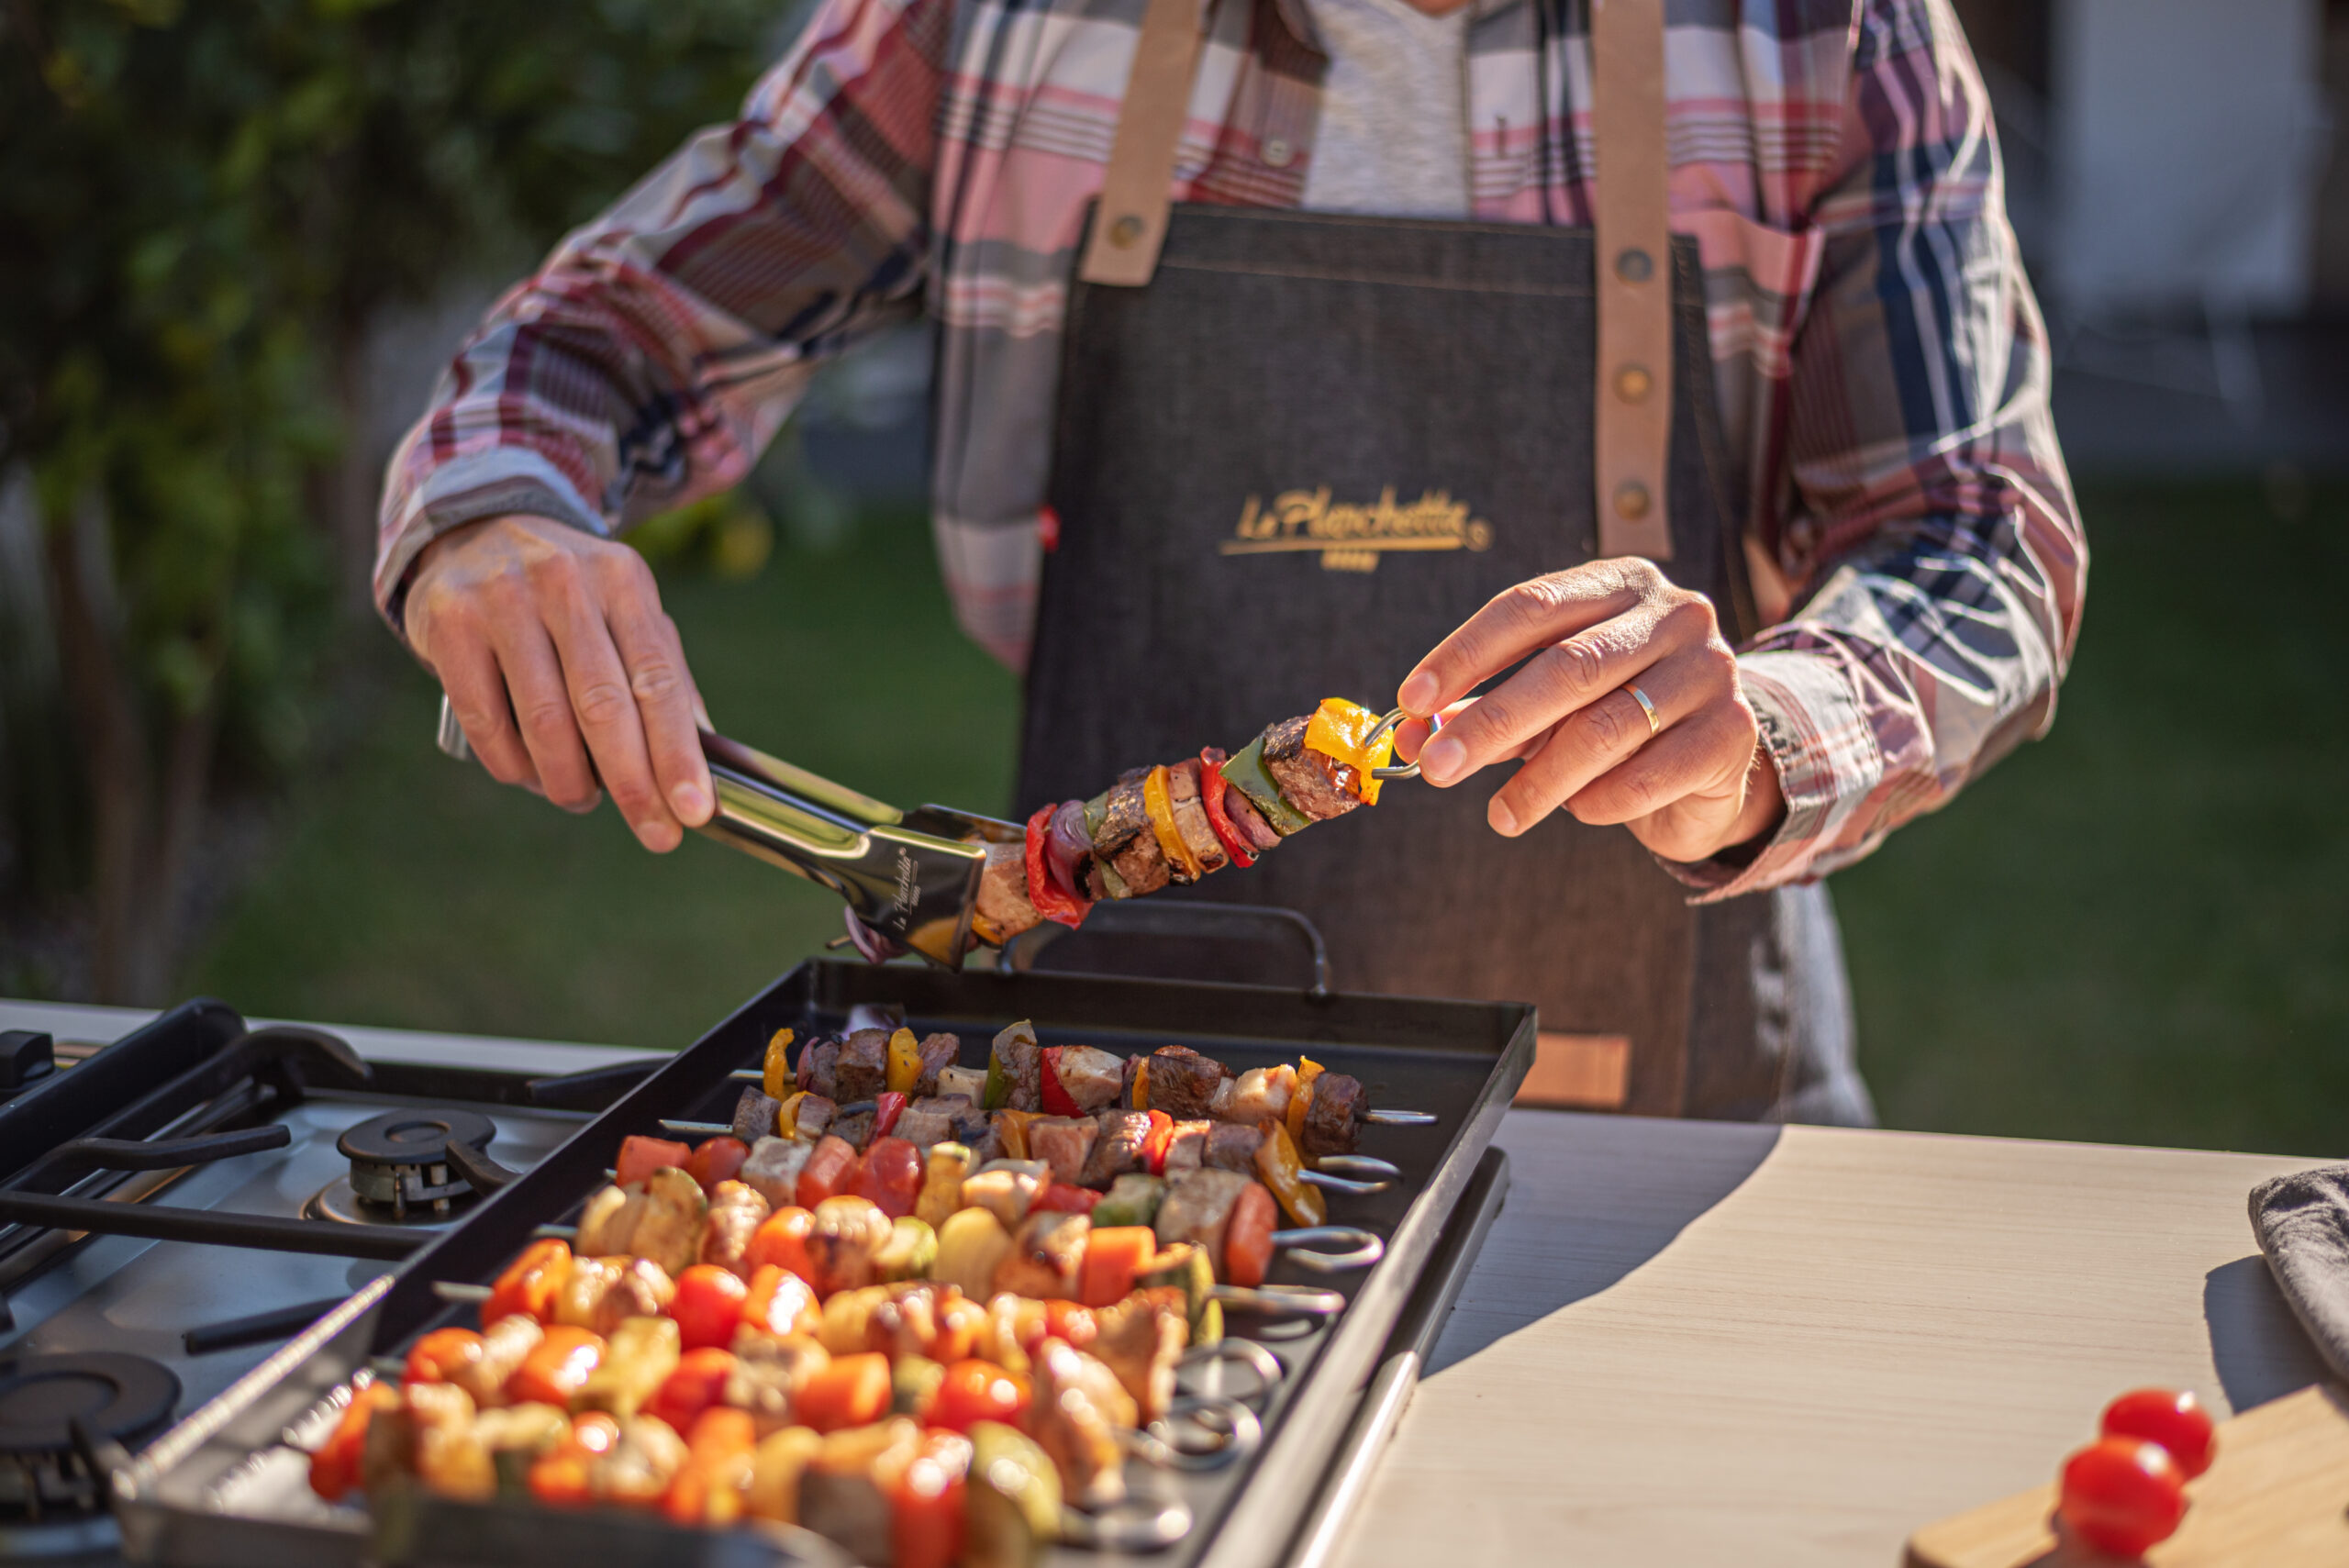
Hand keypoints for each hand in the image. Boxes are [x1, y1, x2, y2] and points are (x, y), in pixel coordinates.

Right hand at [403, 514, 714, 851]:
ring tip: (582, 799)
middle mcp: (564, 581)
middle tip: (655, 833)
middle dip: (634, 783)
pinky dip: (514, 766)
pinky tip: (531, 775)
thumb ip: (664, 674)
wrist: (475, 527)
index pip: (658, 679)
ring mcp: (501, 598)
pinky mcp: (449, 623)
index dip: (678, 753)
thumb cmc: (569, 593)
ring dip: (570, 780)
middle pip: (603, 705)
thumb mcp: (625, 609)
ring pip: (544, 720)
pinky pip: (487, 720)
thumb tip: (706, 757)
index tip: (694, 811)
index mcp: (622, 580)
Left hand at [1392, 558, 1782, 863]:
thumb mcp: (1546, 705)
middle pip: (1566, 666)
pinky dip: (1597, 801)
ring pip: (1604, 727)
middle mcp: (1675, 614)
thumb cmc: (1612, 716)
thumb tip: (1413, 736)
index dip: (1466, 653)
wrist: (1712, 761)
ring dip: (1538, 779)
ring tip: (1501, 814)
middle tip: (1436, 766)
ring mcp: (1711, 670)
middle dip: (1492, 721)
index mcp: (1619, 584)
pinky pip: (1645, 777)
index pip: (1530, 606)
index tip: (1412, 700)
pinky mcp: (1732, 735)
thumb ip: (1483, 711)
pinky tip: (1578, 809)